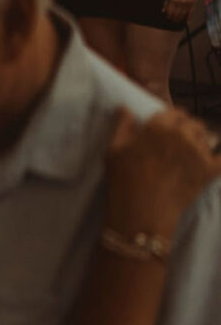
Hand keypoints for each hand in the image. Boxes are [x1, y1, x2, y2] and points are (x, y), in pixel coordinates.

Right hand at [103, 104, 220, 239]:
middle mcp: (181, 134)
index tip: (168, 130)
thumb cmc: (123, 183)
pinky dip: (219, 158)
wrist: (141, 216)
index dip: (171, 121)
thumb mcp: (114, 151)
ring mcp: (198, 152)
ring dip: (201, 144)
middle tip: (180, 146)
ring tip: (190, 158)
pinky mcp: (209, 170)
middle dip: (188, 131)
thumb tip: (126, 108)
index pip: (173, 113)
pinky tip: (216, 160)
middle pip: (192, 124)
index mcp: (159, 126)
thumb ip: (122, 126)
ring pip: (207, 139)